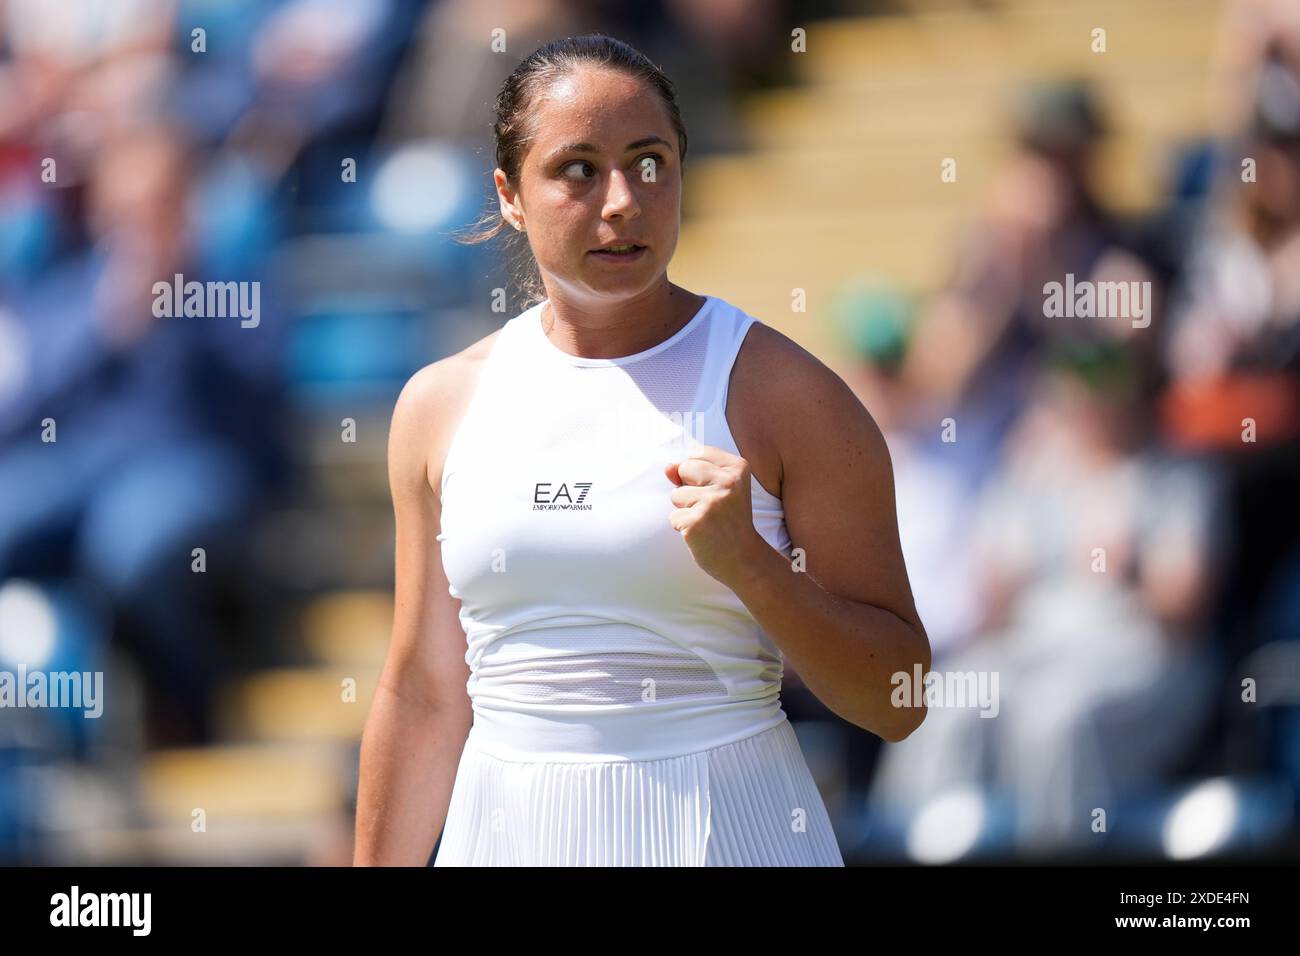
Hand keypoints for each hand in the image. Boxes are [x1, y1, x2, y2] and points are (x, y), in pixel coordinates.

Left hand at [665, 443, 766, 586]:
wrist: (745, 559)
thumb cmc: (729, 521)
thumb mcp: (719, 488)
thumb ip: (691, 472)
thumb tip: (667, 467)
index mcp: (738, 467)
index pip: (696, 454)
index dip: (697, 474)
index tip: (717, 491)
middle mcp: (728, 482)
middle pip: (684, 469)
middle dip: (688, 489)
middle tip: (711, 509)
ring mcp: (712, 502)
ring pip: (675, 495)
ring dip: (686, 510)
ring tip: (708, 522)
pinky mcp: (696, 522)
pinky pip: (674, 517)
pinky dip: (683, 527)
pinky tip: (703, 534)